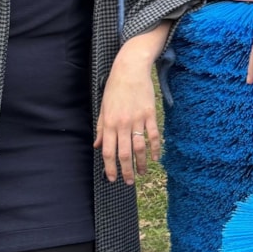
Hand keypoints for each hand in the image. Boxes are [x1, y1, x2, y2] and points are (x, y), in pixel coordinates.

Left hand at [94, 31, 165, 183]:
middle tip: (129, 182)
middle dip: (126, 171)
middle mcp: (122, 124)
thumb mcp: (103, 107)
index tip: (112, 179)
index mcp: (109, 123)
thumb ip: (100, 128)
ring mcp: (137, 119)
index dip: (110, 167)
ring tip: (142, 173)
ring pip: (139, 147)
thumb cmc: (114, 87)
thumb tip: (97, 145)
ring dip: (141, 163)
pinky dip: (155, 148)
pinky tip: (155, 158)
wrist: (130, 69)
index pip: (108, 151)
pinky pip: (153, 135)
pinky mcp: (150, 114)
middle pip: (124, 153)